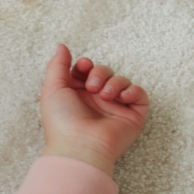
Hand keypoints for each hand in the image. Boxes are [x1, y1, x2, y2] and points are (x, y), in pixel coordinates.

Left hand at [39, 43, 148, 175]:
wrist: (80, 147)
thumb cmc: (62, 121)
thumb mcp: (53, 88)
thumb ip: (57, 65)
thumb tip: (62, 46)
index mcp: (77, 94)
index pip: (87, 70)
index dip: (86, 65)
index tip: (83, 67)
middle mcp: (96, 101)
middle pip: (105, 72)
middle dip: (100, 73)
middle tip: (92, 87)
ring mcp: (115, 108)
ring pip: (122, 81)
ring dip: (115, 82)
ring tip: (105, 96)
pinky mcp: (132, 116)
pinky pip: (140, 95)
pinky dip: (133, 91)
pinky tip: (121, 98)